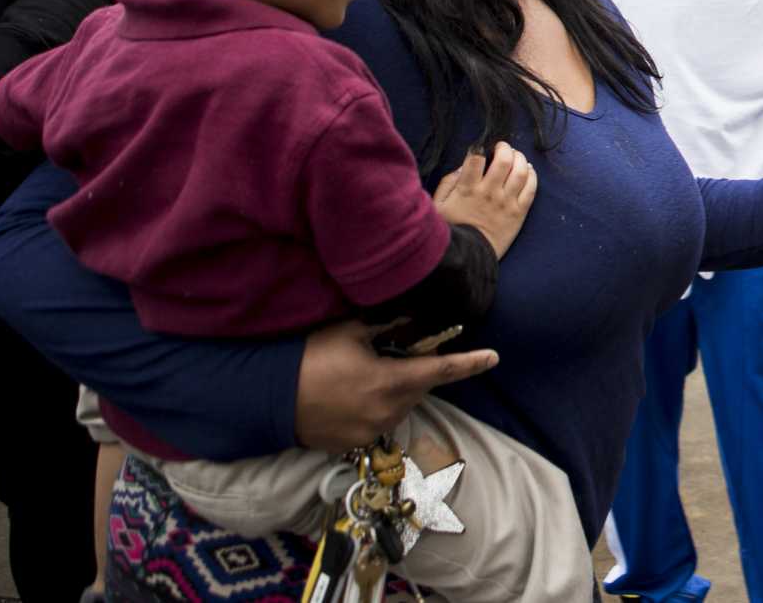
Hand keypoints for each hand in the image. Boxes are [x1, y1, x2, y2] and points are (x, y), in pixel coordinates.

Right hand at [294, 319, 497, 450]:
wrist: (268, 398)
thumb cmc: (311, 357)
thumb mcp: (351, 332)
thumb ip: (387, 327)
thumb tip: (413, 319)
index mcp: (391, 381)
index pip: (441, 370)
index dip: (470, 362)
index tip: (494, 356)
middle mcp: (388, 411)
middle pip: (420, 388)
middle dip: (417, 371)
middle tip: (392, 355)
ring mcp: (371, 432)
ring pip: (401, 406)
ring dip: (396, 390)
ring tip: (364, 375)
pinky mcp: (355, 443)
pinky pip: (379, 421)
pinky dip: (376, 407)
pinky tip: (352, 395)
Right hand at [433, 141, 536, 257]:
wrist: (469, 257)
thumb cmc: (451, 230)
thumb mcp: (438, 206)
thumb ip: (448, 183)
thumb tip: (464, 166)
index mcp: (467, 189)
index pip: (476, 158)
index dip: (479, 147)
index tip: (480, 148)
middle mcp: (489, 193)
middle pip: (504, 160)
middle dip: (505, 148)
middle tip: (502, 147)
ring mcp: (506, 202)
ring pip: (521, 171)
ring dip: (520, 158)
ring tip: (516, 156)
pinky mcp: (519, 213)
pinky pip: (532, 189)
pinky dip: (532, 175)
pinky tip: (528, 171)